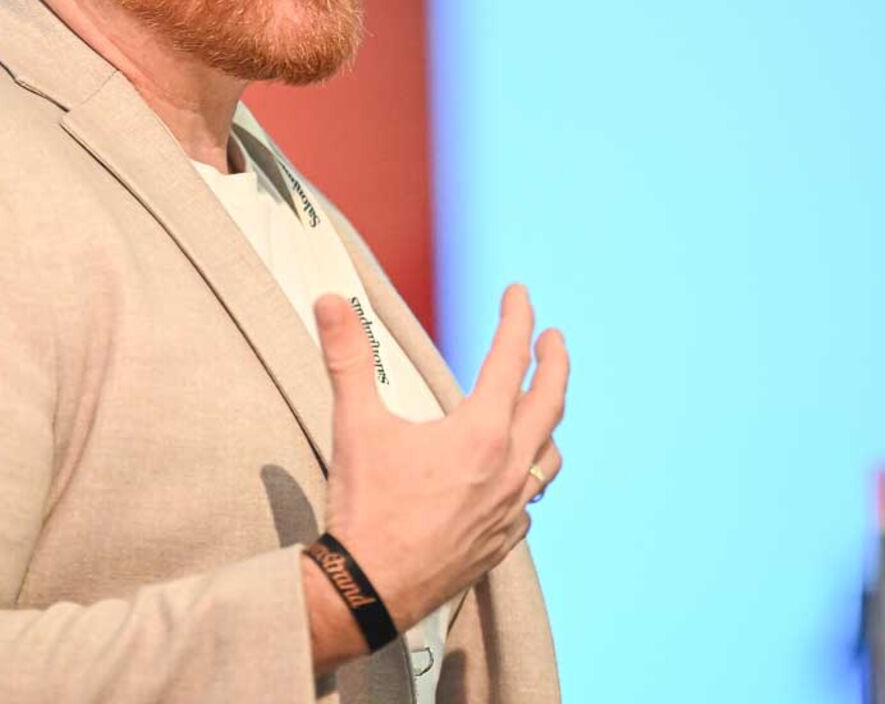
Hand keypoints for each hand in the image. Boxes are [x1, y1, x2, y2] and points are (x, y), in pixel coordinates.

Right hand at [311, 284, 567, 632]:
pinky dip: (530, 476)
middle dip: (555, 363)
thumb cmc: (365, 507)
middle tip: (553, 338)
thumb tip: (329, 302)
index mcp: (480, 434)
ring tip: (542, 406)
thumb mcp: (354, 425)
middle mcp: (507, 469)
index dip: (517, 319)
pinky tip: (516, 477)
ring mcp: (510, 510)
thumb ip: (347, 357)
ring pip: (550, 456)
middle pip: (550, 403)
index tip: (519, 294)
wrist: (369, 589)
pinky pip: (531, 502)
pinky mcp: (502, 542)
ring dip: (549, 423)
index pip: (510, 359)